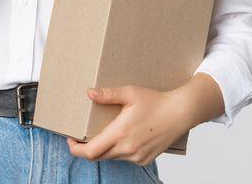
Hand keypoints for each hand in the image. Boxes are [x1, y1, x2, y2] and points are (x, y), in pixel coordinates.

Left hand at [64, 86, 192, 165]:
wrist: (181, 113)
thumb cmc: (156, 101)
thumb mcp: (131, 93)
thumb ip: (108, 94)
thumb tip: (90, 93)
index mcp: (120, 133)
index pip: (90, 151)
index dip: (76, 149)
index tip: (70, 140)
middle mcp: (127, 148)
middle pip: (98, 156)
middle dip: (87, 148)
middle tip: (81, 138)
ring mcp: (136, 156)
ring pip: (111, 157)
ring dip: (104, 149)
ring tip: (104, 134)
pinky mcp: (144, 159)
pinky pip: (125, 159)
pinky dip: (119, 151)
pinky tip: (123, 138)